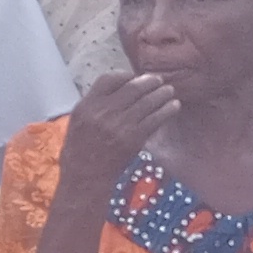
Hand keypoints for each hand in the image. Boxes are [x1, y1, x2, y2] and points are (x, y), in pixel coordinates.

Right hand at [59, 70, 180, 195]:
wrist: (85, 176)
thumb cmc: (80, 149)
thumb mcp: (78, 121)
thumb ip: (95, 104)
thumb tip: (119, 89)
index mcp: (86, 106)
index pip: (109, 79)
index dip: (126, 75)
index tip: (135, 77)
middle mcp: (103, 112)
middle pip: (132, 87)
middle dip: (150, 81)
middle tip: (159, 80)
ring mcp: (119, 125)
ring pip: (148, 101)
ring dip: (162, 93)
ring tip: (169, 91)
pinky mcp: (134, 138)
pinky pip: (156, 118)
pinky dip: (168, 110)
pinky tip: (174, 106)